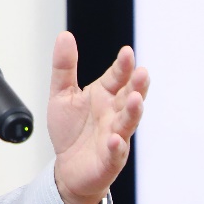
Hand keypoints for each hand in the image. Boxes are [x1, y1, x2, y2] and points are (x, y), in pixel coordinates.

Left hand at [47, 32, 148, 203]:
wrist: (67, 167)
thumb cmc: (70, 131)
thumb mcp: (61, 94)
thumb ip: (64, 67)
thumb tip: (65, 35)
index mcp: (104, 95)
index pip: (117, 77)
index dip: (122, 66)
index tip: (126, 53)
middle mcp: (114, 113)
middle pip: (129, 97)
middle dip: (137, 85)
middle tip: (142, 73)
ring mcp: (115, 135)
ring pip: (128, 122)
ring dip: (133, 112)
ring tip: (135, 100)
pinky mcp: (110, 158)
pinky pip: (115, 152)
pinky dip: (116, 146)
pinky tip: (114, 139)